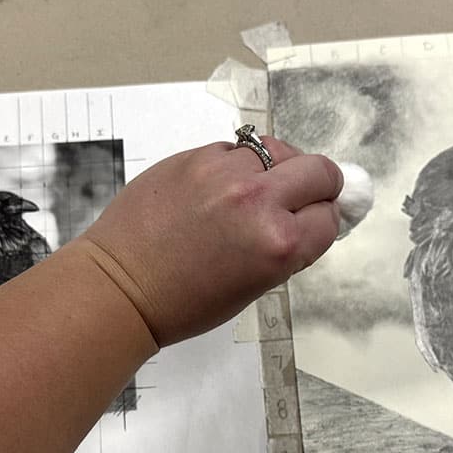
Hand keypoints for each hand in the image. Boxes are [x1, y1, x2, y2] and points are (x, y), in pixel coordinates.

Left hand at [76, 137, 342, 347]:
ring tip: (250, 193)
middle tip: (297, 199)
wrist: (122, 286)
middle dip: (317, 184)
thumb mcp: (256, 285)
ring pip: (277, 151)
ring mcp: (224, 173)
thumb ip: (289, 246)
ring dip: (274, 169)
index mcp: (281, 244)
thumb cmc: (187, 302)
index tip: (310, 224)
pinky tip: (215, 190)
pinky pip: (235, 150)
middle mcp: (259, 200)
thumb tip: (314, 213)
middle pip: (319, 170)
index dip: (323, 220)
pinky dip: (235, 166)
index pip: (330, 216)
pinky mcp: (195, 157)